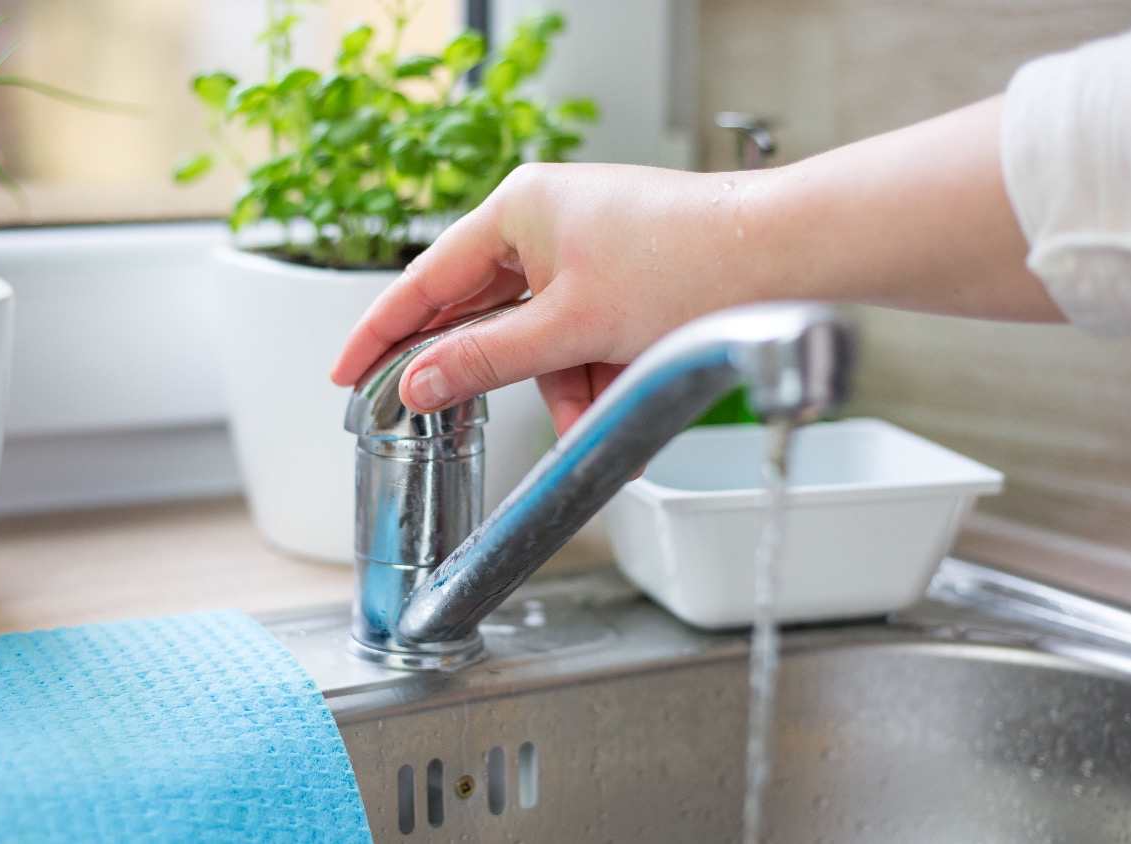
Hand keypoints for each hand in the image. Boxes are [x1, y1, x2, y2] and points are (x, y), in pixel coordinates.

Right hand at [329, 162, 769, 433]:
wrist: (784, 259)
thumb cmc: (686, 265)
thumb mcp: (569, 327)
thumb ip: (484, 360)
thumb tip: (416, 382)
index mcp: (517, 210)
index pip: (426, 279)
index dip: (381, 332)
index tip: (346, 372)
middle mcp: (545, 222)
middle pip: (488, 314)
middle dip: (502, 374)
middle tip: (455, 413)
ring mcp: (586, 248)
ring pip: (543, 336)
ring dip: (562, 383)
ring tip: (593, 410)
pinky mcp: (621, 276)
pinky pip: (583, 336)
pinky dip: (595, 372)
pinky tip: (615, 395)